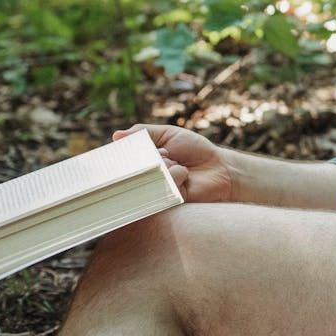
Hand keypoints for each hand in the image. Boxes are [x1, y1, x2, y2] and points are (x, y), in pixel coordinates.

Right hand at [113, 124, 233, 202]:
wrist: (219, 167)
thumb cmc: (195, 150)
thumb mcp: (169, 134)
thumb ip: (143, 133)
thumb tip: (116, 135)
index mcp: (141, 162)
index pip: (122, 160)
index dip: (124, 154)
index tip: (129, 149)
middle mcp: (143, 179)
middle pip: (129, 170)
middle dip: (148, 156)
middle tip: (166, 153)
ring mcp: (153, 191)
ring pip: (145, 176)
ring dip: (163, 164)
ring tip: (177, 161)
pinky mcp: (165, 201)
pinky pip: (161, 186)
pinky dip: (174, 174)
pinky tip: (184, 173)